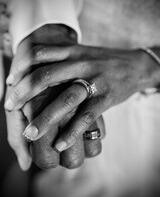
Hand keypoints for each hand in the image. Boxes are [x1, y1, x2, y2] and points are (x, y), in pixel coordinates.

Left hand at [5, 25, 104, 169]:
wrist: (135, 65)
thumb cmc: (104, 61)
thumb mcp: (82, 53)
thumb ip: (62, 58)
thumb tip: (39, 69)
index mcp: (73, 52)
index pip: (40, 55)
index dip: (22, 68)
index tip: (10, 82)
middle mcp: (81, 64)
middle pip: (46, 76)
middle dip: (24, 93)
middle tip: (9, 107)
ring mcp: (95, 81)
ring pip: (65, 100)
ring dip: (45, 118)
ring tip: (29, 134)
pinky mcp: (107, 97)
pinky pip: (87, 116)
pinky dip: (72, 131)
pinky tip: (60, 143)